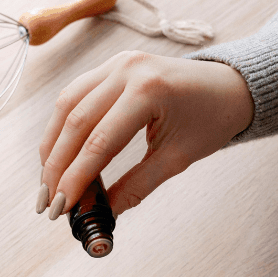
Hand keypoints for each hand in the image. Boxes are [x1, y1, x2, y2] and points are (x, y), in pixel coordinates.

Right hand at [38, 51, 252, 216]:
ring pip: (66, 105)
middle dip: (56, 167)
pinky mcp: (111, 65)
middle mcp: (127, 69)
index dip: (75, 178)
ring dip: (52, 146)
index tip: (61, 208)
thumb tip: (103, 214)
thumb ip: (136, 187)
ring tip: (47, 183)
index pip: (99, 142)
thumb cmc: (210, 121)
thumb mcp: (177, 159)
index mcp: (149, 90)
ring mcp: (116, 62)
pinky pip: (75, 95)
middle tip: (47, 203)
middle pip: (75, 122)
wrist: (230, 87)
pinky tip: (58, 154)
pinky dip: (62, 127)